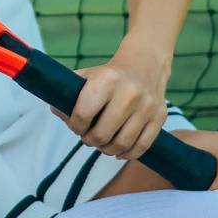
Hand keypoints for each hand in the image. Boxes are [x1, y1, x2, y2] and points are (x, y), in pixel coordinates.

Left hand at [52, 36, 170, 160]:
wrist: (145, 64)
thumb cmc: (109, 75)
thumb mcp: (87, 76)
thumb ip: (68, 93)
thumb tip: (57, 112)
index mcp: (107, 79)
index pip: (83, 114)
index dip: (75, 126)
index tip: (76, 125)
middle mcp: (129, 93)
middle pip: (102, 134)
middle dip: (90, 140)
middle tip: (88, 137)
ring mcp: (147, 106)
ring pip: (122, 144)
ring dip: (107, 150)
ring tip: (102, 143)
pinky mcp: (160, 117)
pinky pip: (141, 147)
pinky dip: (127, 154)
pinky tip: (118, 150)